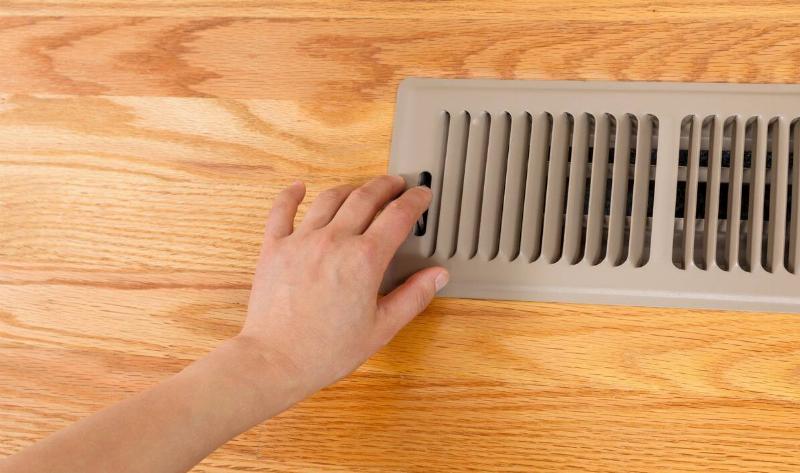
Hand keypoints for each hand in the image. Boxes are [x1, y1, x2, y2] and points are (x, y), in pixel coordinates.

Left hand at [238, 175, 448, 401]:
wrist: (276, 360)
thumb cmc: (326, 350)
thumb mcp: (381, 328)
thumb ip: (413, 297)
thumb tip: (437, 276)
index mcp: (364, 259)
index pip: (398, 216)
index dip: (415, 201)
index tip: (422, 195)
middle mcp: (334, 241)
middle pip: (366, 197)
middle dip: (386, 186)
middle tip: (396, 184)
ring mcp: (302, 241)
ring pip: (329, 199)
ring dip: (350, 188)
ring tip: (360, 189)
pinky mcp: (274, 247)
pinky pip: (282, 211)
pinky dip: (291, 195)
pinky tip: (298, 188)